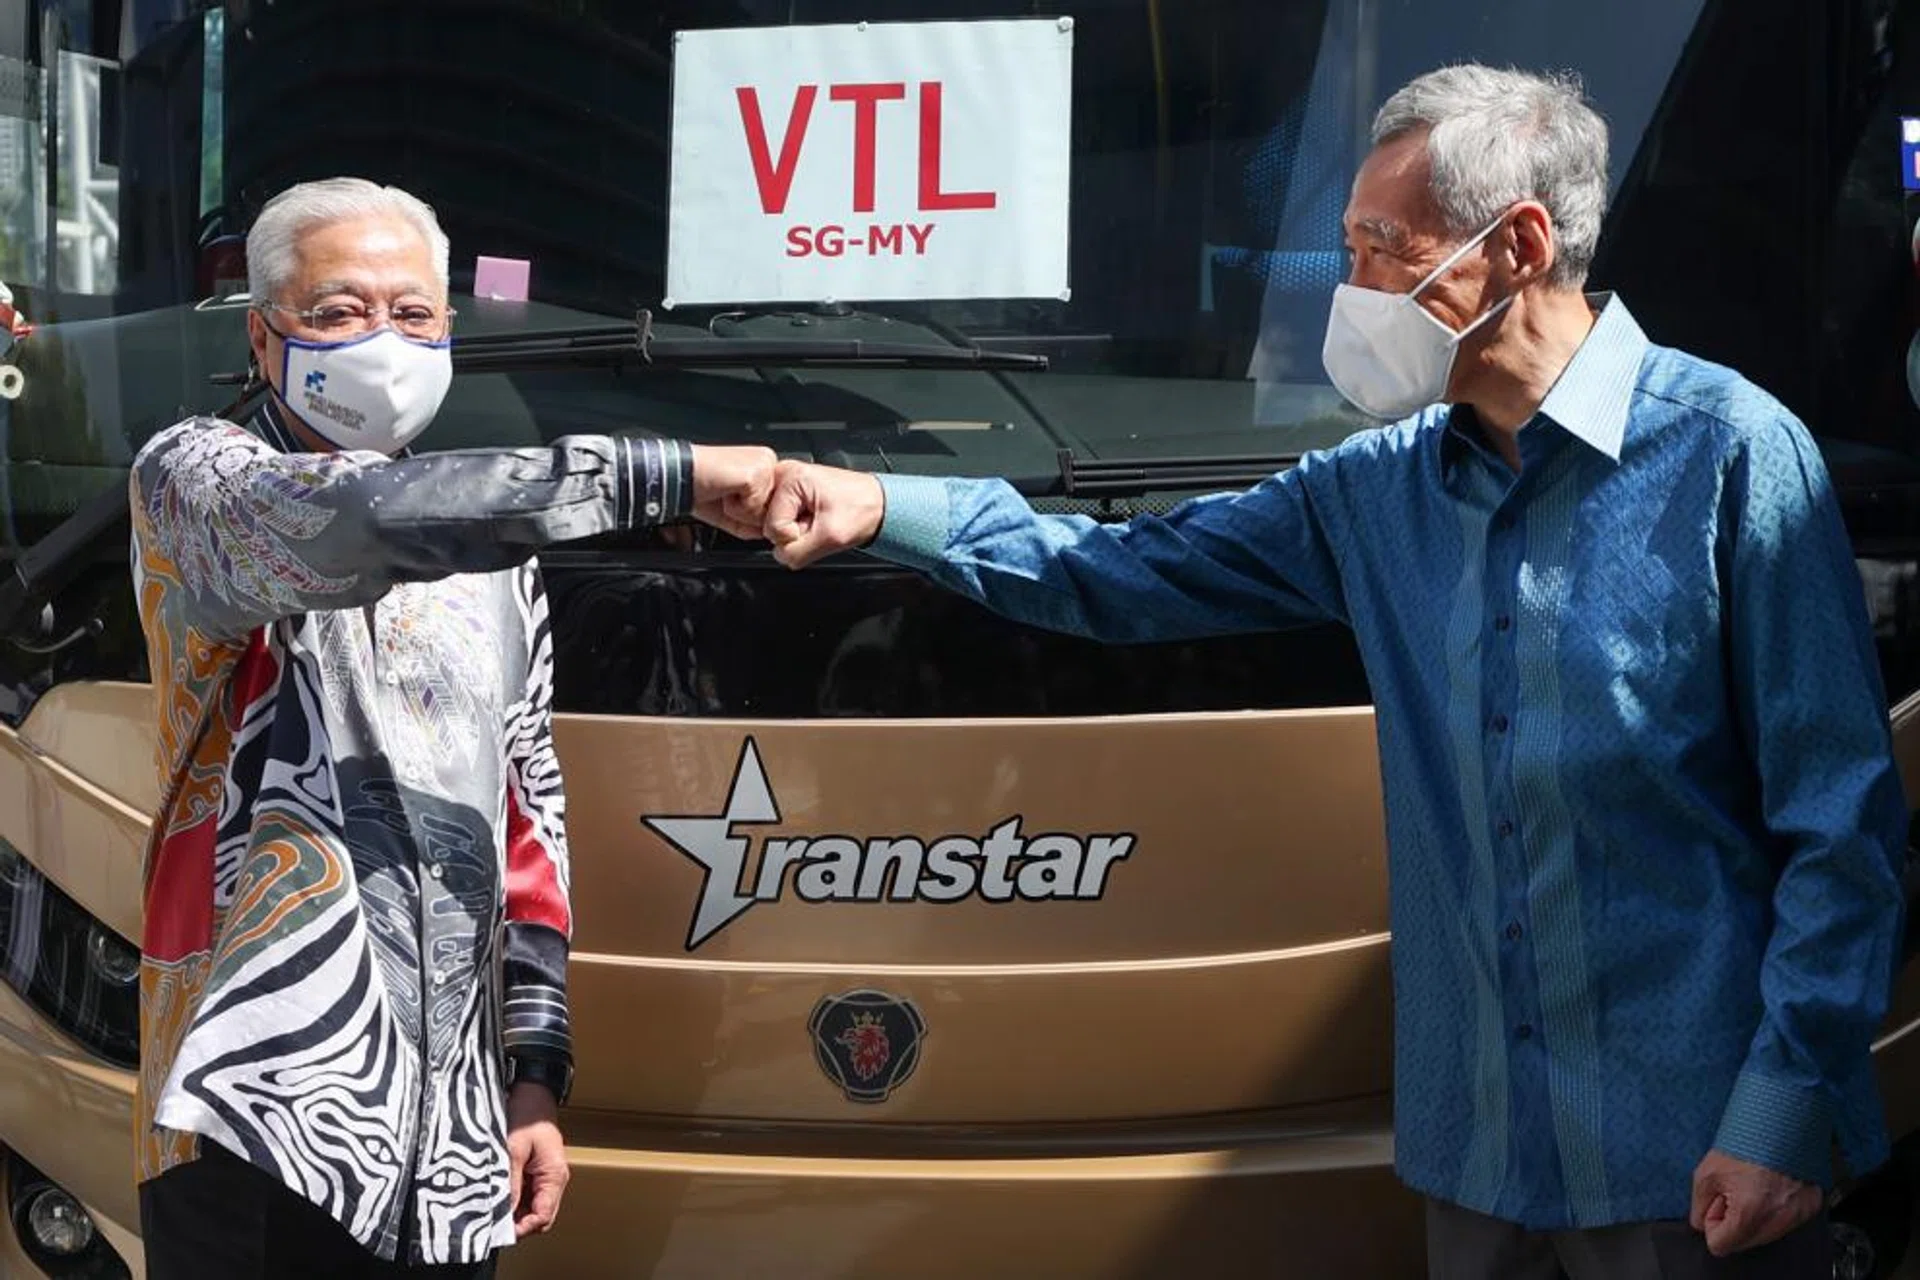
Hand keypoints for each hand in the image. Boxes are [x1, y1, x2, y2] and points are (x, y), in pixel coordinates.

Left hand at [506, 1082, 569, 1238]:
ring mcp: (545, 1176)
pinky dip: (514, 1201)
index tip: (502, 1232)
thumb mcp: (514, 1149)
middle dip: (519, 1225)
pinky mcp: (536, 1171)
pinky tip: (498, 1199)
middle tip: (494, 1227)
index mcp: (554, 1175)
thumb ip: (510, 1182)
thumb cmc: (528, 1114)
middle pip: (540, 1216)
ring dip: (515, 1213)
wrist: (532, 1092)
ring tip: (493, 1213)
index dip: (523, 1228)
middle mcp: (554, 1179)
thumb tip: (503, 1211)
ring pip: (532, 1208)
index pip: (543, 1215)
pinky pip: (527, 1195)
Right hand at [689, 444, 777, 539]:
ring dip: (740, 512)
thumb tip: (770, 534)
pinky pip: (753, 509)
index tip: (728, 500)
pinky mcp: (755, 475)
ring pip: (764, 512)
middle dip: (746, 514)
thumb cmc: (700, 491)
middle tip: (724, 496)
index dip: (749, 513)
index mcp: (762, 466)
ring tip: (723, 493)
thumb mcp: (733, 512)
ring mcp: (763, 467)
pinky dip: (735, 509)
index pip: (772, 505)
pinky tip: (723, 492)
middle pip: (771, 510)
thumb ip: (755, 523)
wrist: (678, 477)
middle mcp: (767, 462)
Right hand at [764, 460, 885, 567]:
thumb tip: (780, 556)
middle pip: (768, 524)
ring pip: (774, 525)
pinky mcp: (788, 495)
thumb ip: (797, 552)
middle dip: (793, 533)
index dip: (794, 536)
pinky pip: (782, 521)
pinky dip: (798, 527)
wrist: (878, 504)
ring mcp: (784, 485)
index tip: (816, 528)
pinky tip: (812, 520)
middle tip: (817, 524)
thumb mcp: (831, 538)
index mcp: (790, 477)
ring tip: (817, 520)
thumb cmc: (862, 509)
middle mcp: (782, 476)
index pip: (772, 526)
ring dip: (796, 531)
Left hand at [1689, 1149, 1821, 1255]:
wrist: (1780, 1123)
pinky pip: (1784, 1223)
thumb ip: (1698, 1206)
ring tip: (1753, 1186)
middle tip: (1735, 1190)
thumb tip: (1701, 1223)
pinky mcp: (1810, 1208)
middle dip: (1733, 1221)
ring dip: (1753, 1217)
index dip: (1713, 1224)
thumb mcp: (1707, 1173)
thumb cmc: (1745, 1143)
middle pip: (1743, 1243)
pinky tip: (1769, 1187)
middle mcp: (1778, 1220)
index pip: (1720, 1246)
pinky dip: (1773, 1210)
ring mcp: (1797, 1216)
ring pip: (1764, 1235)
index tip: (1718, 1203)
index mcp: (1749, 1213)